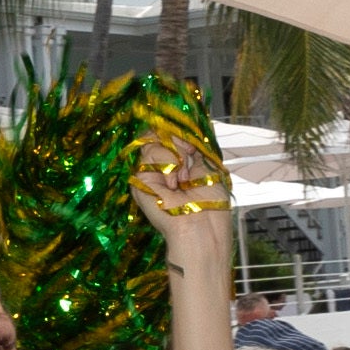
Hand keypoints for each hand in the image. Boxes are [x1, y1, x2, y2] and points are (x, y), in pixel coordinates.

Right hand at [130, 129, 234, 253]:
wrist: (202, 225)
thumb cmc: (210, 203)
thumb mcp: (209, 166)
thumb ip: (198, 146)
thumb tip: (199, 125)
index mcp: (178, 164)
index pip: (170, 134)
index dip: (181, 133)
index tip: (194, 146)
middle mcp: (161, 167)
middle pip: (158, 131)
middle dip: (178, 140)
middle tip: (190, 156)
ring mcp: (149, 172)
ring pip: (152, 138)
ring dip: (174, 155)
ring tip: (182, 179)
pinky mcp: (139, 178)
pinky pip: (150, 153)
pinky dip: (167, 163)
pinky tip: (172, 184)